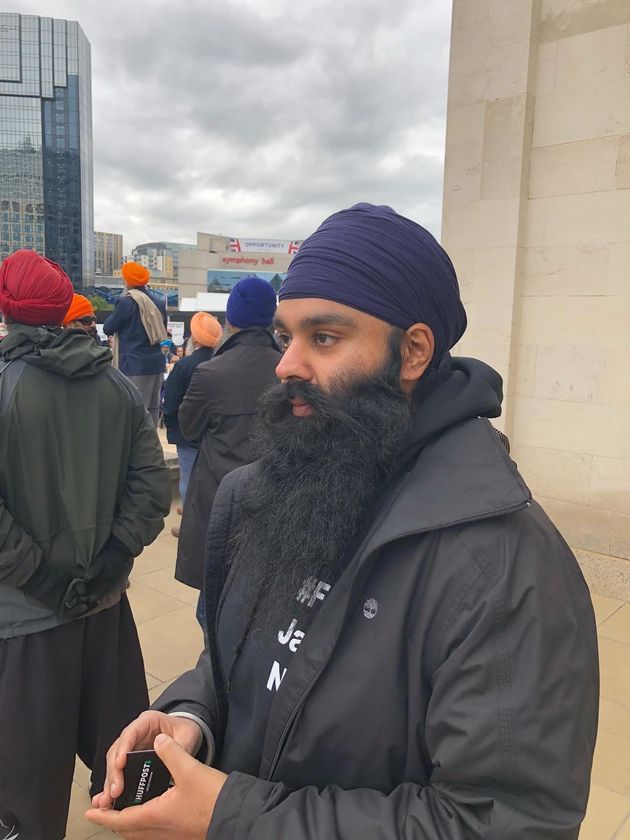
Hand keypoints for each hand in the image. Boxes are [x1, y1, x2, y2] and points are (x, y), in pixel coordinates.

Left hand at [85, 734, 227, 838]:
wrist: (236, 815)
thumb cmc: (212, 796)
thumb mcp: (190, 769)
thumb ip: (170, 752)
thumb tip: (157, 739)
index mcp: (155, 816)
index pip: (120, 819)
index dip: (104, 814)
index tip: (89, 810)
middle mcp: (159, 831)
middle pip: (127, 830)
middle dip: (113, 819)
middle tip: (105, 808)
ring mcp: (171, 835)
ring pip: (140, 832)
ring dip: (128, 822)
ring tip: (124, 808)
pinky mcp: (181, 834)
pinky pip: (153, 832)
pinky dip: (143, 823)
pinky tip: (152, 810)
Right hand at [92, 711, 203, 809]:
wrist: (187, 732)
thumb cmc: (186, 730)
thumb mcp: (187, 736)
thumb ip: (179, 748)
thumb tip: (170, 760)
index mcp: (147, 721)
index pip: (130, 734)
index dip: (122, 749)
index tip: (119, 765)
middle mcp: (136, 733)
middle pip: (117, 751)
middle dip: (114, 772)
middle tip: (115, 791)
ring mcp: (132, 746)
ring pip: (115, 763)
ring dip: (111, 782)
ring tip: (108, 800)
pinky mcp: (131, 759)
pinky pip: (120, 771)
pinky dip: (115, 785)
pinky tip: (111, 799)